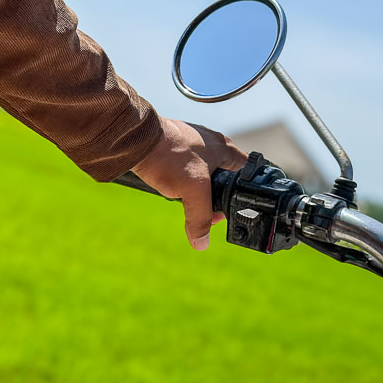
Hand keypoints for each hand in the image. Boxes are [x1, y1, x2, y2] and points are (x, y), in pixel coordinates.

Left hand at [132, 117, 247, 248]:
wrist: (136, 139)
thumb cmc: (169, 156)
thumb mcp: (193, 191)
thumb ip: (201, 218)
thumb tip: (201, 243)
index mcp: (225, 149)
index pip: (246, 174)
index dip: (241, 195)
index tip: (229, 210)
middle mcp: (212, 144)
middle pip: (223, 177)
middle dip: (214, 198)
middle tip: (207, 212)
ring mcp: (192, 144)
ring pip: (201, 175)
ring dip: (195, 190)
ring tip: (186, 200)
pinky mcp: (174, 148)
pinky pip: (183, 170)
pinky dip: (180, 182)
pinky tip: (171, 187)